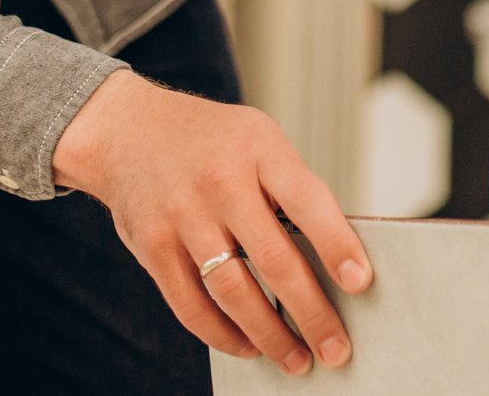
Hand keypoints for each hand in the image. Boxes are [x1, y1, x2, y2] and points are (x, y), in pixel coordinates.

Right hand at [52, 69, 371, 374]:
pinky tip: (247, 346)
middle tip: (336, 349)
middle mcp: (220, 182)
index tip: (361, 283)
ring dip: (270, 335)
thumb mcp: (258, 140)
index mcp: (258, 150)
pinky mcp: (152, 246)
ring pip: (233, 292)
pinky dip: (222, 335)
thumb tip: (334, 260)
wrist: (128, 129)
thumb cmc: (213, 142)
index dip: (337, 244)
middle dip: (311, 313)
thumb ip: (290, 189)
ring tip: (296, 360)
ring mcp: (182, 215)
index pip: (307, 200)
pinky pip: (190, 305)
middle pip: (273, 259)